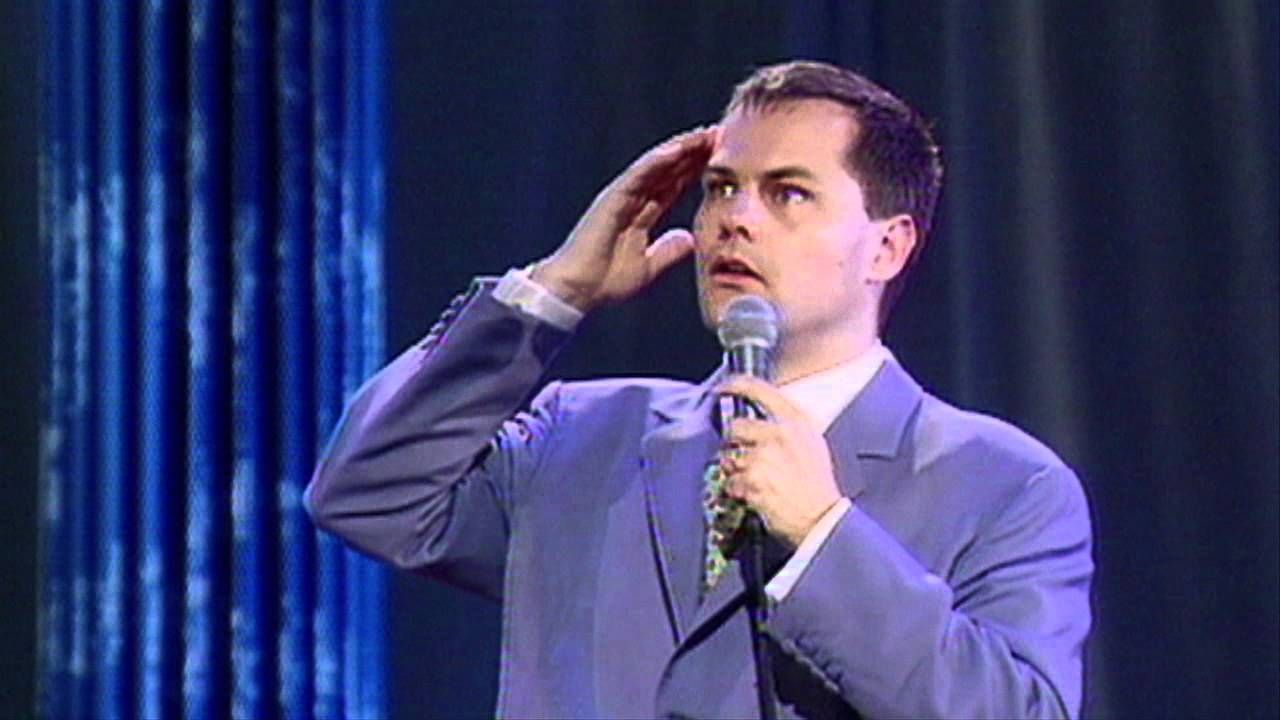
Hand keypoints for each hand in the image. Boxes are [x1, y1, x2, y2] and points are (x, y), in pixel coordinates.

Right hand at [531, 126, 716, 311]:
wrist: (577, 290)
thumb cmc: (604, 281)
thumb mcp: (648, 267)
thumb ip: (668, 252)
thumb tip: (690, 239)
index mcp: (642, 214)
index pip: (675, 185)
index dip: (697, 170)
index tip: (723, 158)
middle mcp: (633, 200)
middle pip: (670, 169)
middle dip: (695, 152)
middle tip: (722, 135)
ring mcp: (622, 195)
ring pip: (657, 165)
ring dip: (682, 148)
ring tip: (707, 134)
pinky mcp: (613, 197)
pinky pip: (639, 174)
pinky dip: (659, 160)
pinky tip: (679, 149)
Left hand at [718, 375, 842, 547]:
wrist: (821, 519)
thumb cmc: (818, 486)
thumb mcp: (812, 445)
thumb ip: (788, 429)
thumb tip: (761, 422)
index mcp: (797, 421)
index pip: (760, 389)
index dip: (736, 384)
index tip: (723, 387)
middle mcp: (780, 433)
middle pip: (736, 427)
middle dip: (734, 444)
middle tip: (745, 460)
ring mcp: (764, 457)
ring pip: (730, 458)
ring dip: (736, 472)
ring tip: (756, 483)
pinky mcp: (752, 480)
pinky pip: (731, 482)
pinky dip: (737, 492)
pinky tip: (754, 496)